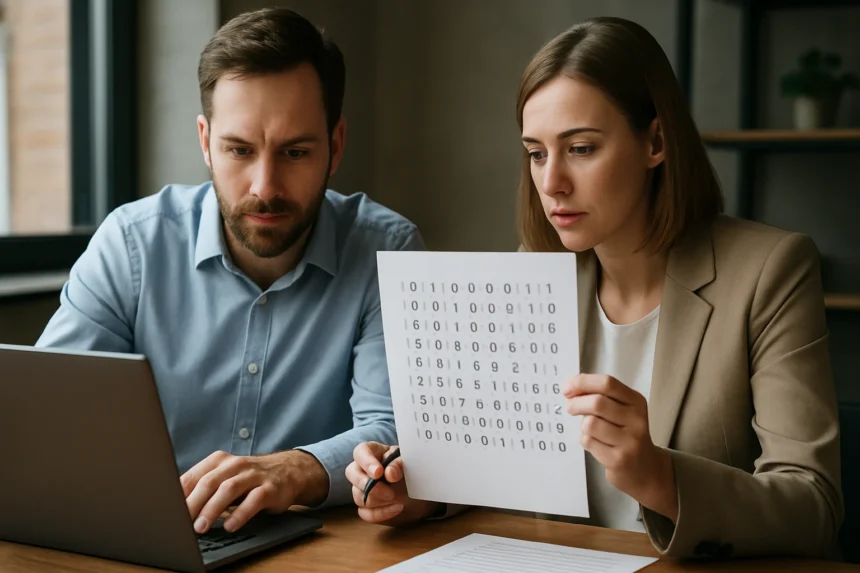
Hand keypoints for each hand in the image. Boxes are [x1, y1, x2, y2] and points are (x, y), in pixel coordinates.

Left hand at [181, 449, 327, 533]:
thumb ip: (203, 488)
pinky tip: (231, 526)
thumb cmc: (248, 479)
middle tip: (180, 523)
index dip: (178, 495)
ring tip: (201, 527)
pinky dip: (241, 514)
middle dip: (193, 503)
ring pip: (229, 489)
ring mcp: (253, 475)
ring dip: (212, 509)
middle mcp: (235, 465)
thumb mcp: (224, 478)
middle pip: (209, 482)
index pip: (193, 476)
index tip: (166, 512)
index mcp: (219, 461)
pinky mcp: (270, 488)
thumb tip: (173, 507)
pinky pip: (254, 500)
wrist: (288, 471)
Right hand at [346, 442, 441, 525]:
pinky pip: (365, 513)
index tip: (379, 473)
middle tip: (389, 492)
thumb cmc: (410, 469)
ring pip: (358, 496)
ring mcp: (362, 488)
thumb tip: (389, 473)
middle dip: (368, 485)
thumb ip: (398, 464)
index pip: (360, 452)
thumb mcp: (408, 462)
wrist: (418, 489)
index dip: (367, 462)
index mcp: (373, 452)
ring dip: (378, 500)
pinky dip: (381, 513)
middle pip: (351, 473)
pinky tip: (397, 508)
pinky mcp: (366, 506)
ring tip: (397, 498)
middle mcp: (363, 469)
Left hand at [564, 374, 677, 520]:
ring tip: (590, 430)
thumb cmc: (626, 434)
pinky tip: (596, 444)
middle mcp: (636, 420)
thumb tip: (571, 387)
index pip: (607, 383)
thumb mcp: (622, 410)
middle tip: (570, 407)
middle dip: (576, 404)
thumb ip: (601, 396)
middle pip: (597, 403)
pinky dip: (585, 440)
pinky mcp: (619, 460)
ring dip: (582, 426)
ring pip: (590, 424)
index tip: (567, 388)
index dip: (583, 383)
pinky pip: (589, 442)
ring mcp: (629, 441)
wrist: (645, 469)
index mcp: (636, 402)